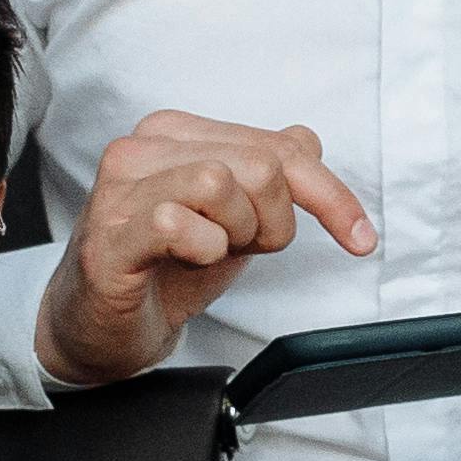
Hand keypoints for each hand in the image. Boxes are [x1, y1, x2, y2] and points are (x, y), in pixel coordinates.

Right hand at [36, 110, 378, 387]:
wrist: (100, 327)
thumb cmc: (164, 269)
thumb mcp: (235, 220)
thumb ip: (270, 176)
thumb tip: (308, 141)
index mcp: (176, 133)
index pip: (281, 145)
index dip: (331, 196)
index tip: (360, 238)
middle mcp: (143, 148)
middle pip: (261, 165)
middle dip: (274, 222)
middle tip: (241, 249)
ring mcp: (119, 190)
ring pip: (220, 183)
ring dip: (234, 235)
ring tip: (207, 253)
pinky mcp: (108, 236)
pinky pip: (179, 224)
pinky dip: (201, 251)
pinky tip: (182, 262)